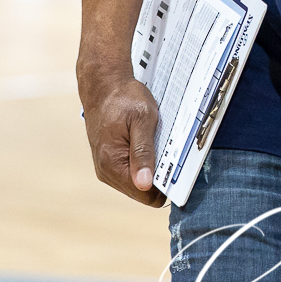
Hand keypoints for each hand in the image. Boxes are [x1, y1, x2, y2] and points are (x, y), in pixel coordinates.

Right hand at [76, 66, 165, 207]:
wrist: (103, 86)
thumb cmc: (123, 98)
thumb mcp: (142, 119)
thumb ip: (143, 152)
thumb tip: (144, 184)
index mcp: (112, 163)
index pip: (146, 195)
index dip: (164, 186)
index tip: (177, 168)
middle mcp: (106, 171)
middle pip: (142, 192)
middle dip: (158, 176)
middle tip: (168, 151)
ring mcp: (105, 168)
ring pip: (137, 184)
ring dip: (151, 169)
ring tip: (156, 145)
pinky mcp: (107, 163)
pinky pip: (131, 173)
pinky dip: (143, 163)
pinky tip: (147, 145)